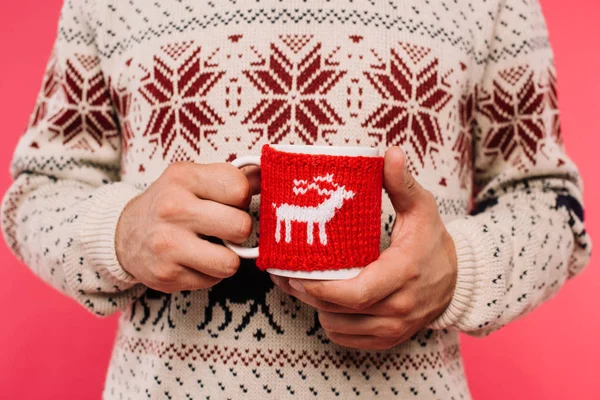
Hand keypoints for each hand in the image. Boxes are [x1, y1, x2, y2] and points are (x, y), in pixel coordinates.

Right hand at [116, 162, 256, 292]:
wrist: (124, 233)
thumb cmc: (171, 203)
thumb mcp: (195, 179)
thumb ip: (233, 178)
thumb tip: (268, 174)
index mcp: (184, 178)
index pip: (239, 188)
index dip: (242, 198)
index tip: (230, 202)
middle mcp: (173, 209)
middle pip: (241, 227)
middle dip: (239, 231)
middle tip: (224, 228)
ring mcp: (167, 244)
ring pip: (230, 262)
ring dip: (227, 258)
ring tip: (212, 247)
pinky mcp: (166, 275)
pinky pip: (213, 280)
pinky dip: (209, 272)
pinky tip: (193, 260)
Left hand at [271, 147, 457, 349]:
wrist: (457, 280)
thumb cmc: (432, 241)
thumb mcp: (421, 208)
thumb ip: (401, 182)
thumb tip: (389, 153)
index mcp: (403, 274)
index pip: (355, 293)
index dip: (321, 288)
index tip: (298, 275)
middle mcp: (399, 308)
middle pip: (340, 311)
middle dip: (308, 295)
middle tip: (286, 277)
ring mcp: (394, 328)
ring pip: (339, 327)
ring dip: (317, 309)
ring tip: (303, 287)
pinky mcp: (389, 339)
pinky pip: (347, 339)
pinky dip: (332, 323)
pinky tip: (326, 304)